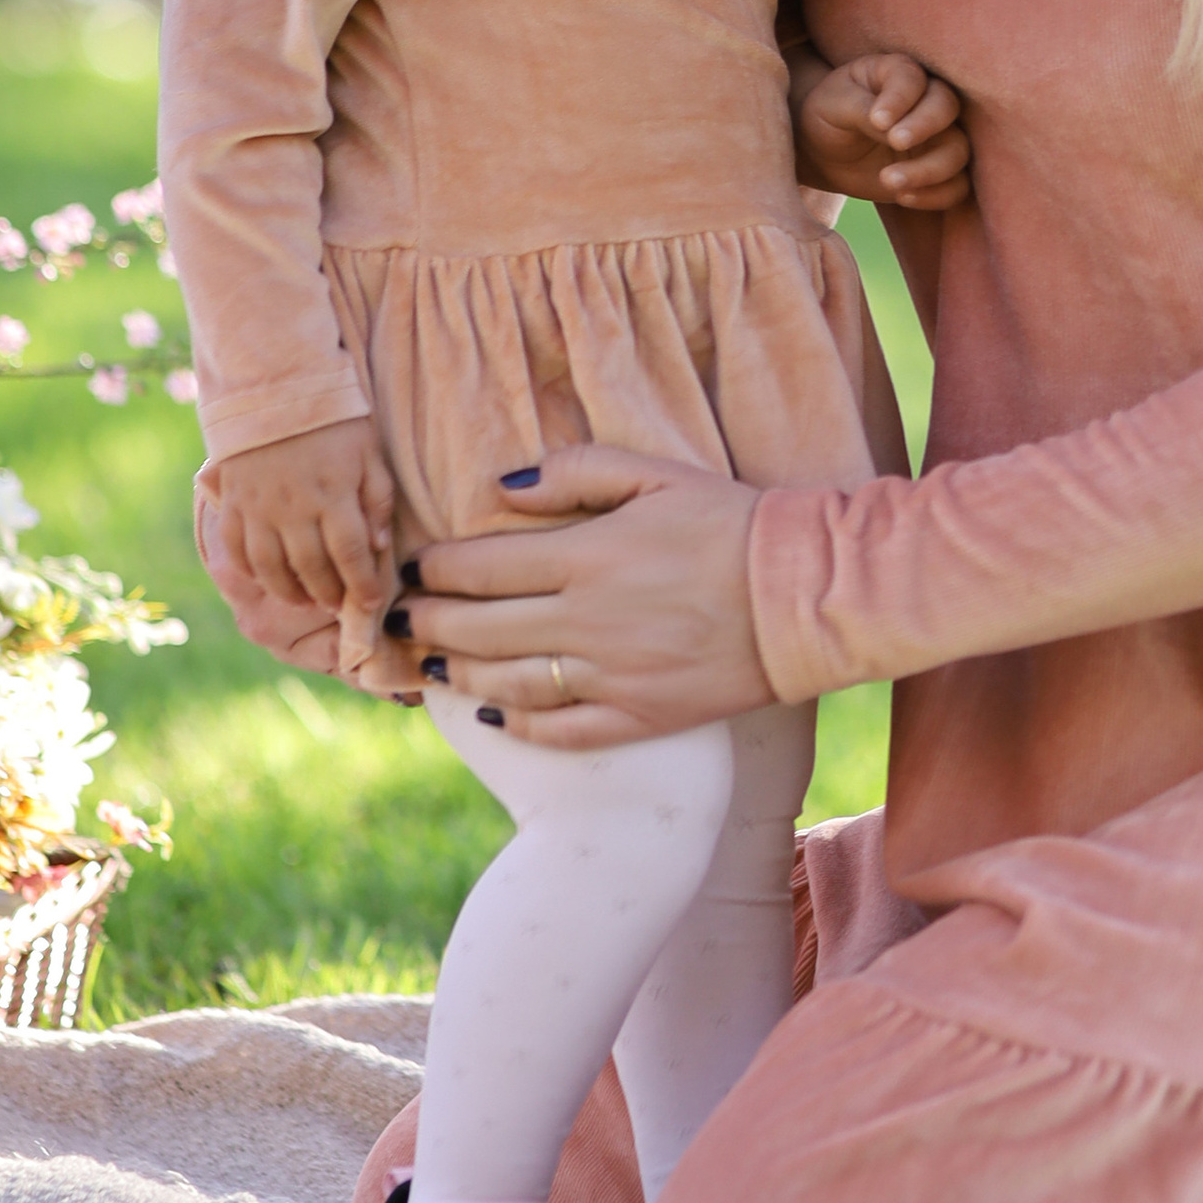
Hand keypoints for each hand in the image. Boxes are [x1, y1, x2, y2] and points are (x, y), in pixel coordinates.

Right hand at [206, 416, 395, 630]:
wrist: (274, 384)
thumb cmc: (333, 420)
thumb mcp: (369, 453)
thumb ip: (377, 500)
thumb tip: (378, 547)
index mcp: (334, 494)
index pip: (351, 555)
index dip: (361, 585)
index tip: (369, 603)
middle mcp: (295, 507)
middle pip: (313, 568)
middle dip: (329, 594)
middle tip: (338, 605)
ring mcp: (259, 507)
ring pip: (273, 568)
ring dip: (291, 591)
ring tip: (306, 600)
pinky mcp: (234, 502)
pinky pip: (238, 549)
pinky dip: (251, 571)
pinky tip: (267, 579)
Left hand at [394, 446, 774, 748]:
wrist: (804, 596)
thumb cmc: (730, 523)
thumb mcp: (657, 475)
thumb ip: (575, 473)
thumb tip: (499, 488)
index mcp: (589, 555)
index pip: (481, 565)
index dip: (434, 568)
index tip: (412, 567)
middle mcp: (589, 620)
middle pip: (477, 627)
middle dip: (426, 622)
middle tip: (398, 617)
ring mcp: (612, 675)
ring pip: (506, 682)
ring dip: (457, 672)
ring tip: (431, 663)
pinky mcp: (640, 717)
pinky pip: (560, 729)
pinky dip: (517, 723)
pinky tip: (492, 710)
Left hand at [795, 48, 968, 210]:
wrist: (824, 153)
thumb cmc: (827, 116)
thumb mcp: (833, 105)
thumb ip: (863, 110)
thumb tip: (891, 126)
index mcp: (896, 73)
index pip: (912, 78)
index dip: (901, 98)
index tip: (877, 120)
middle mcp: (925, 101)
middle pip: (947, 106)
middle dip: (925, 125)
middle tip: (895, 141)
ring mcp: (936, 137)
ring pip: (958, 149)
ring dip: (930, 168)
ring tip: (888, 180)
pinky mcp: (937, 170)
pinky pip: (958, 185)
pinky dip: (938, 195)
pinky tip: (902, 197)